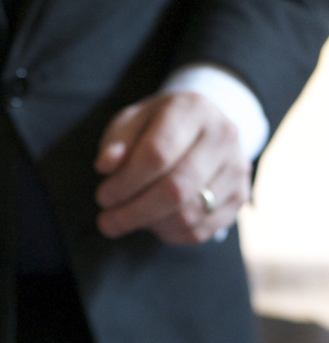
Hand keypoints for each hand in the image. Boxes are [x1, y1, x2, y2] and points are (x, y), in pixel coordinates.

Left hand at [95, 92, 250, 244]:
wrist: (202, 129)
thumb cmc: (158, 127)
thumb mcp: (133, 122)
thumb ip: (116, 141)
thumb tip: (105, 165)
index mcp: (193, 108)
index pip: (157, 154)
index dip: (125, 183)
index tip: (103, 197)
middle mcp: (223, 135)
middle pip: (175, 189)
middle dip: (133, 212)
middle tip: (107, 222)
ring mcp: (236, 168)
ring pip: (187, 215)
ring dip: (149, 225)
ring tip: (130, 218)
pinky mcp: (240, 196)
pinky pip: (200, 231)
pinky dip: (170, 234)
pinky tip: (154, 223)